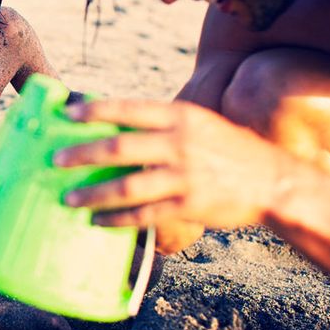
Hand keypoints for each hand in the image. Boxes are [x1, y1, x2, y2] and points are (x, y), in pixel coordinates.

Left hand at [53, 99, 290, 229]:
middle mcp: (180, 143)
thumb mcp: (199, 123)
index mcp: (180, 116)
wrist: (274, 181)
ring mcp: (184, 176)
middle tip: (55, 159)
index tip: (67, 115)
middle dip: (82, 154)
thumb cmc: (227, 149)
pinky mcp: (189, 206)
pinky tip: (97, 221)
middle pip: (119, 148)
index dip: (95, 111)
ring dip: (94, 193)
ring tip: (67, 197)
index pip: (129, 109)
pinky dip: (117, 218)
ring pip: (128, 186)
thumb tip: (111, 123)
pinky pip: (144, 214)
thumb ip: (161, 122)